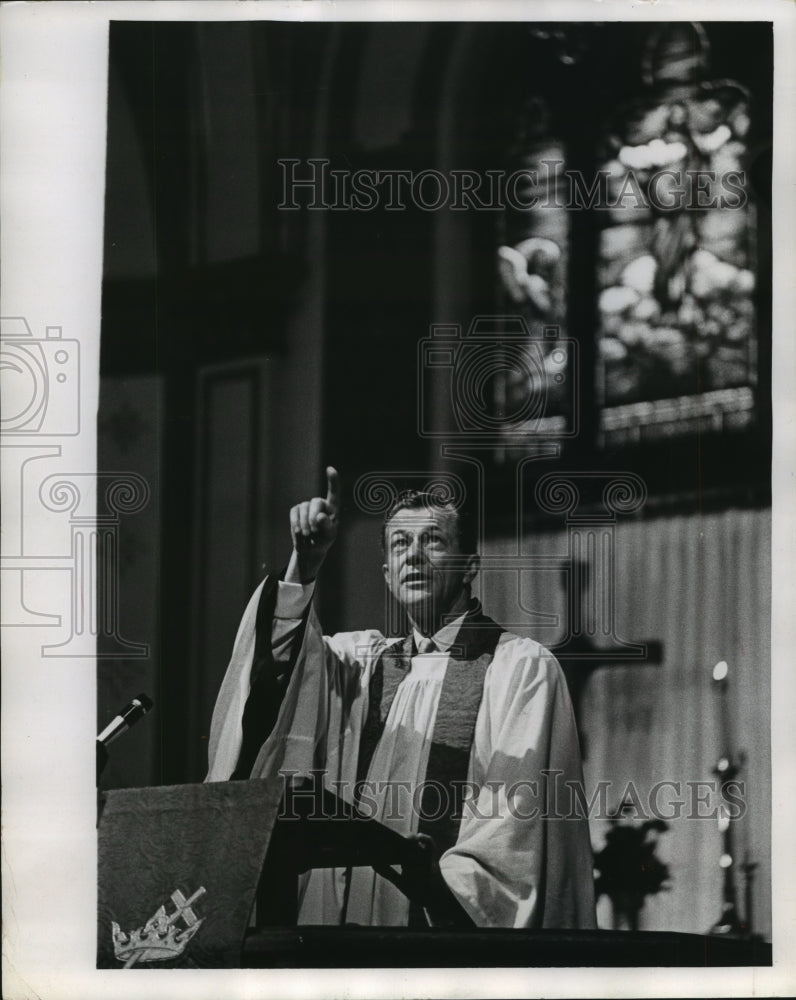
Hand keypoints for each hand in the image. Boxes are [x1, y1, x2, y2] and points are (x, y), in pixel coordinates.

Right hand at [285, 466, 339, 583]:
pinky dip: (296, 522)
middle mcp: (320, 504)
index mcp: (333, 508)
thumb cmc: (323, 540)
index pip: (334, 493)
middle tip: (313, 531)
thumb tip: (320, 516)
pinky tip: (298, 532)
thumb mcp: (328, 536)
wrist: (310, 548)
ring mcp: (307, 506)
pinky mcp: (296, 510)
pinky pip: (294, 512)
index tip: (330, 469)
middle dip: (313, 516)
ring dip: (304, 523)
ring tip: (307, 534)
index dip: (332, 481)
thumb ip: (326, 526)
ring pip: (304, 507)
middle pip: (316, 502)